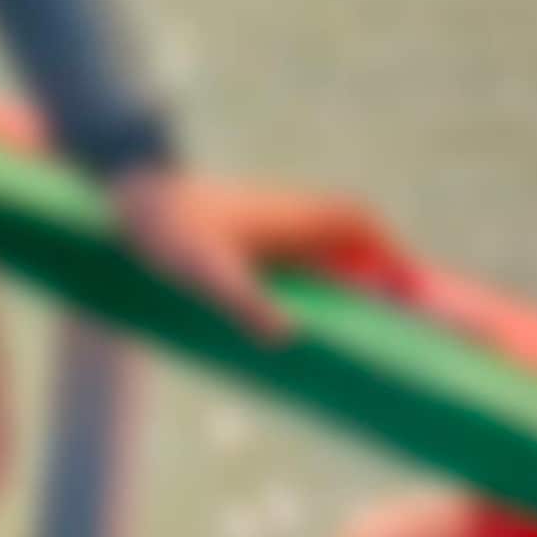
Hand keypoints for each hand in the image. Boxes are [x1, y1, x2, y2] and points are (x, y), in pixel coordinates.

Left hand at [107, 165, 407, 342]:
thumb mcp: (207, 275)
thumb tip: (290, 336)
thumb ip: (246, 304)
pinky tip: (298, 311)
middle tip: (390, 311)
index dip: (389, 250)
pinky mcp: (245, 230)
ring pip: (320, 239)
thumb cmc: (169, 234)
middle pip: (348, 231)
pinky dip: (312, 272)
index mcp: (290, 216)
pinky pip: (294, 248)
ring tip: (355, 319)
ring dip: (343, 268)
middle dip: (375, 264)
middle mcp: (285, 211)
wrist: (127, 199)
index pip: (357, 222)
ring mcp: (265, 218)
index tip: (409, 285)